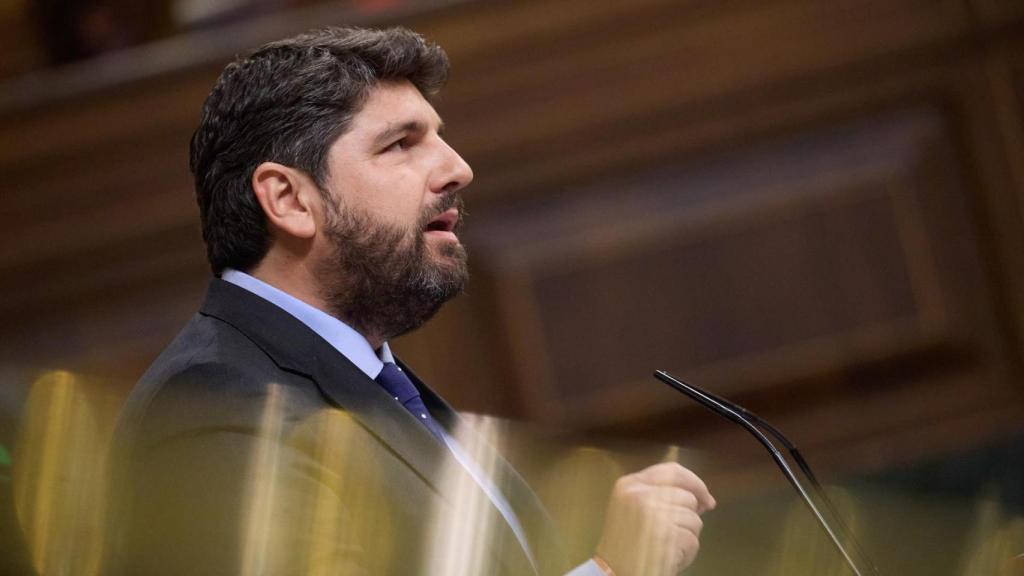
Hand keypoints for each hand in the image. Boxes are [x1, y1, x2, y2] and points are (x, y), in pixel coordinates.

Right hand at [595, 462, 714, 575]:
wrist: (613, 573)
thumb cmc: (624, 545)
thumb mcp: (632, 508)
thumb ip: (658, 494)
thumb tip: (701, 498)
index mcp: (630, 484)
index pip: (672, 471)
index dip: (694, 483)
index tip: (705, 497)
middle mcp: (640, 495)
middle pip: (687, 497)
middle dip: (689, 516)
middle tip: (677, 532)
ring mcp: (654, 514)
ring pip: (694, 519)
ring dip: (687, 536)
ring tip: (665, 547)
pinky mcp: (667, 536)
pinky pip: (693, 540)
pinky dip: (687, 553)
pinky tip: (668, 558)